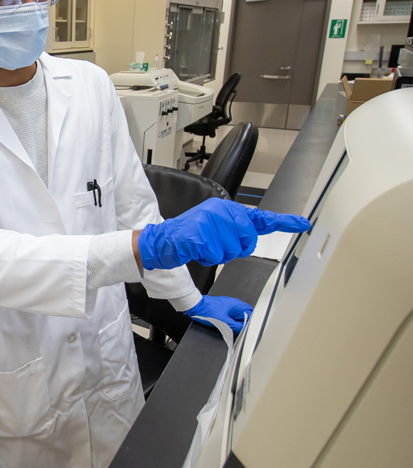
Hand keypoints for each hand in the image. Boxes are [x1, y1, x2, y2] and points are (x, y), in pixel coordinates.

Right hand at [137, 198, 309, 269]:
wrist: (164, 240)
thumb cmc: (191, 238)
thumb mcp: (217, 230)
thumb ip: (237, 232)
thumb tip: (254, 236)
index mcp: (227, 209)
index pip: (260, 216)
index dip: (284, 222)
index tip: (303, 224)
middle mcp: (221, 210)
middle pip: (248, 240)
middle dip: (235, 248)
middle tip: (216, 245)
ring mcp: (210, 221)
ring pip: (233, 251)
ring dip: (219, 255)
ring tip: (204, 247)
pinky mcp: (200, 235)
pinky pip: (216, 256)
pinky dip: (206, 258)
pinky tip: (196, 249)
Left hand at [183, 294, 252, 334]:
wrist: (196, 306)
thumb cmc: (208, 310)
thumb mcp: (224, 322)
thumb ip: (236, 327)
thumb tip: (243, 330)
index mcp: (237, 304)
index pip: (251, 313)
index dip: (252, 322)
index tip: (251, 330)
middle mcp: (234, 304)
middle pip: (245, 315)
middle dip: (245, 324)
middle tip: (244, 332)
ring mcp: (229, 307)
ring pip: (238, 317)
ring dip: (238, 324)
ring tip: (237, 331)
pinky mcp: (224, 310)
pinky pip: (232, 317)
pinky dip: (233, 323)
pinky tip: (230, 328)